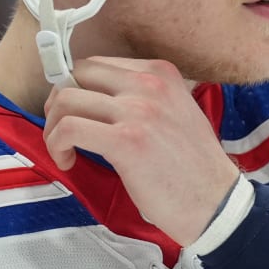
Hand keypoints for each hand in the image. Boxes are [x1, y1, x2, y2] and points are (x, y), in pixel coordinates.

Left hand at [43, 57, 240, 245]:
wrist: (215, 203)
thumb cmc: (192, 168)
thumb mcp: (174, 112)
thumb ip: (140, 98)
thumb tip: (94, 99)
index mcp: (160, 73)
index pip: (97, 64)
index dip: (77, 88)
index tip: (76, 113)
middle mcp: (149, 83)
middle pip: (77, 75)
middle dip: (59, 103)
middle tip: (63, 131)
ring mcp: (138, 110)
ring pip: (66, 99)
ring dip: (54, 127)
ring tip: (64, 150)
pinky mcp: (126, 140)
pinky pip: (68, 129)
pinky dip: (56, 145)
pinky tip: (68, 161)